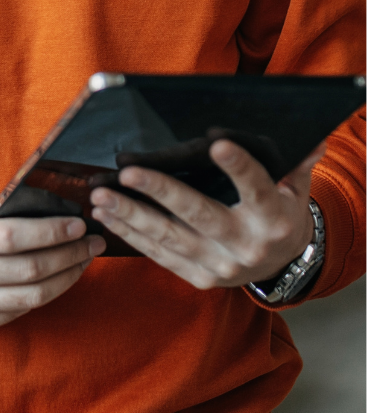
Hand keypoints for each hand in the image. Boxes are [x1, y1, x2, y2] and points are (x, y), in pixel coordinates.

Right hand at [0, 156, 103, 334]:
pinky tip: (59, 278)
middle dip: (68, 254)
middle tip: (94, 241)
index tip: (77, 223)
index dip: (48, 232)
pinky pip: (18, 311)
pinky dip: (45, 295)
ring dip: (66, 278)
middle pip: (26, 269)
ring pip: (29, 296)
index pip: (8, 237)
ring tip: (84, 259)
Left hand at [89, 141, 322, 289]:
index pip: (256, 188)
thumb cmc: (279, 213)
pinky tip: (105, 215)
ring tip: (101, 195)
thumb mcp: (294, 188)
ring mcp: (221, 266)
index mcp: (273, 219)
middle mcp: (247, 246)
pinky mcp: (199, 277)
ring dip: (131, 215)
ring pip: (170, 238)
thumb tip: (312, 135)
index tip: (217, 144)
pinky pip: (159, 255)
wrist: (280, 265)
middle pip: (200, 215)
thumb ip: (296, 162)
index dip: (239, 167)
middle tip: (128, 173)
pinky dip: (129, 235)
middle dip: (161, 192)